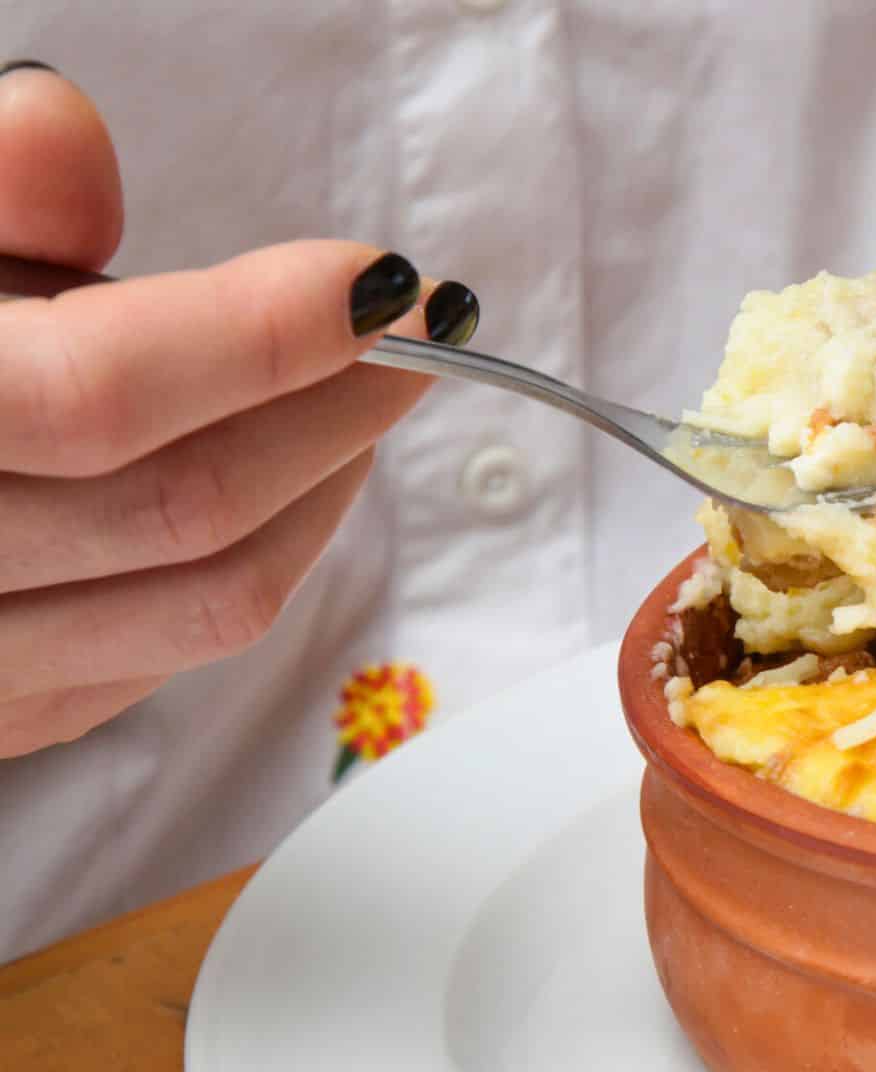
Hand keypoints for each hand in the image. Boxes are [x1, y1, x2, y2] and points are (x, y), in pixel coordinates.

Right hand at [0, 63, 480, 756]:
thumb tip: (66, 131)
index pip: (96, 392)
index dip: (263, 332)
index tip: (385, 278)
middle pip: (185, 507)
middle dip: (336, 408)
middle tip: (417, 331)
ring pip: (211, 601)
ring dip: (326, 491)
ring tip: (363, 395)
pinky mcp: (8, 717)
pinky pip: (180, 657)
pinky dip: (268, 562)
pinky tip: (293, 484)